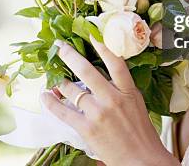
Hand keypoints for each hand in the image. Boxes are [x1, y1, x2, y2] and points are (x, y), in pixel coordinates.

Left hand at [40, 35, 179, 165]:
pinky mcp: (86, 128)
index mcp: (128, 92)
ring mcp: (98, 113)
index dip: (103, 46)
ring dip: (60, 83)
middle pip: (87, 70)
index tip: (92, 34)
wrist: (142, 161)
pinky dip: (51, 103)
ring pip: (72, 90)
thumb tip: (105, 77)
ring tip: (54, 79)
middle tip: (60, 46)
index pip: (115, 63)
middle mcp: (112, 99)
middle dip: (70, 56)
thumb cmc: (141, 135)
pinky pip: (63, 112)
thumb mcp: (137, 105)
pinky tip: (46, 96)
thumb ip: (122, 90)